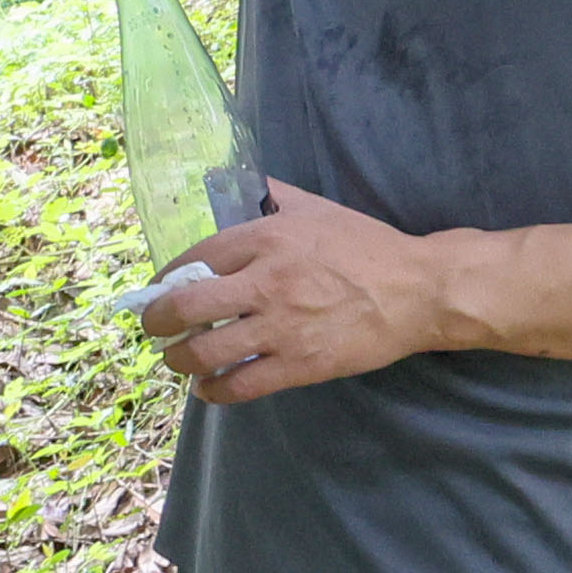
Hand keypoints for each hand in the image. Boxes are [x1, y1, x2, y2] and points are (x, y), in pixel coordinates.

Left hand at [138, 186, 482, 401]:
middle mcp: (266, 281)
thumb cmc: (366, 246)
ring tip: (177, 360)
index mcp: (267, 237)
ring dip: (179, 360)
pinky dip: (214, 391)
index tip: (158, 290)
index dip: (166, 278)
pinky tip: (209, 388)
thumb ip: (275, 194)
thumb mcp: (315, 208)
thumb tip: (243, 181)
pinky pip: (241, 385)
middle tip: (154, 328)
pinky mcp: (300, 365)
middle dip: (157, 321)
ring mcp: (282, 326)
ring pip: (206, 351)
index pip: (196, 258)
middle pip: (187, 306)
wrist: (417, 290)